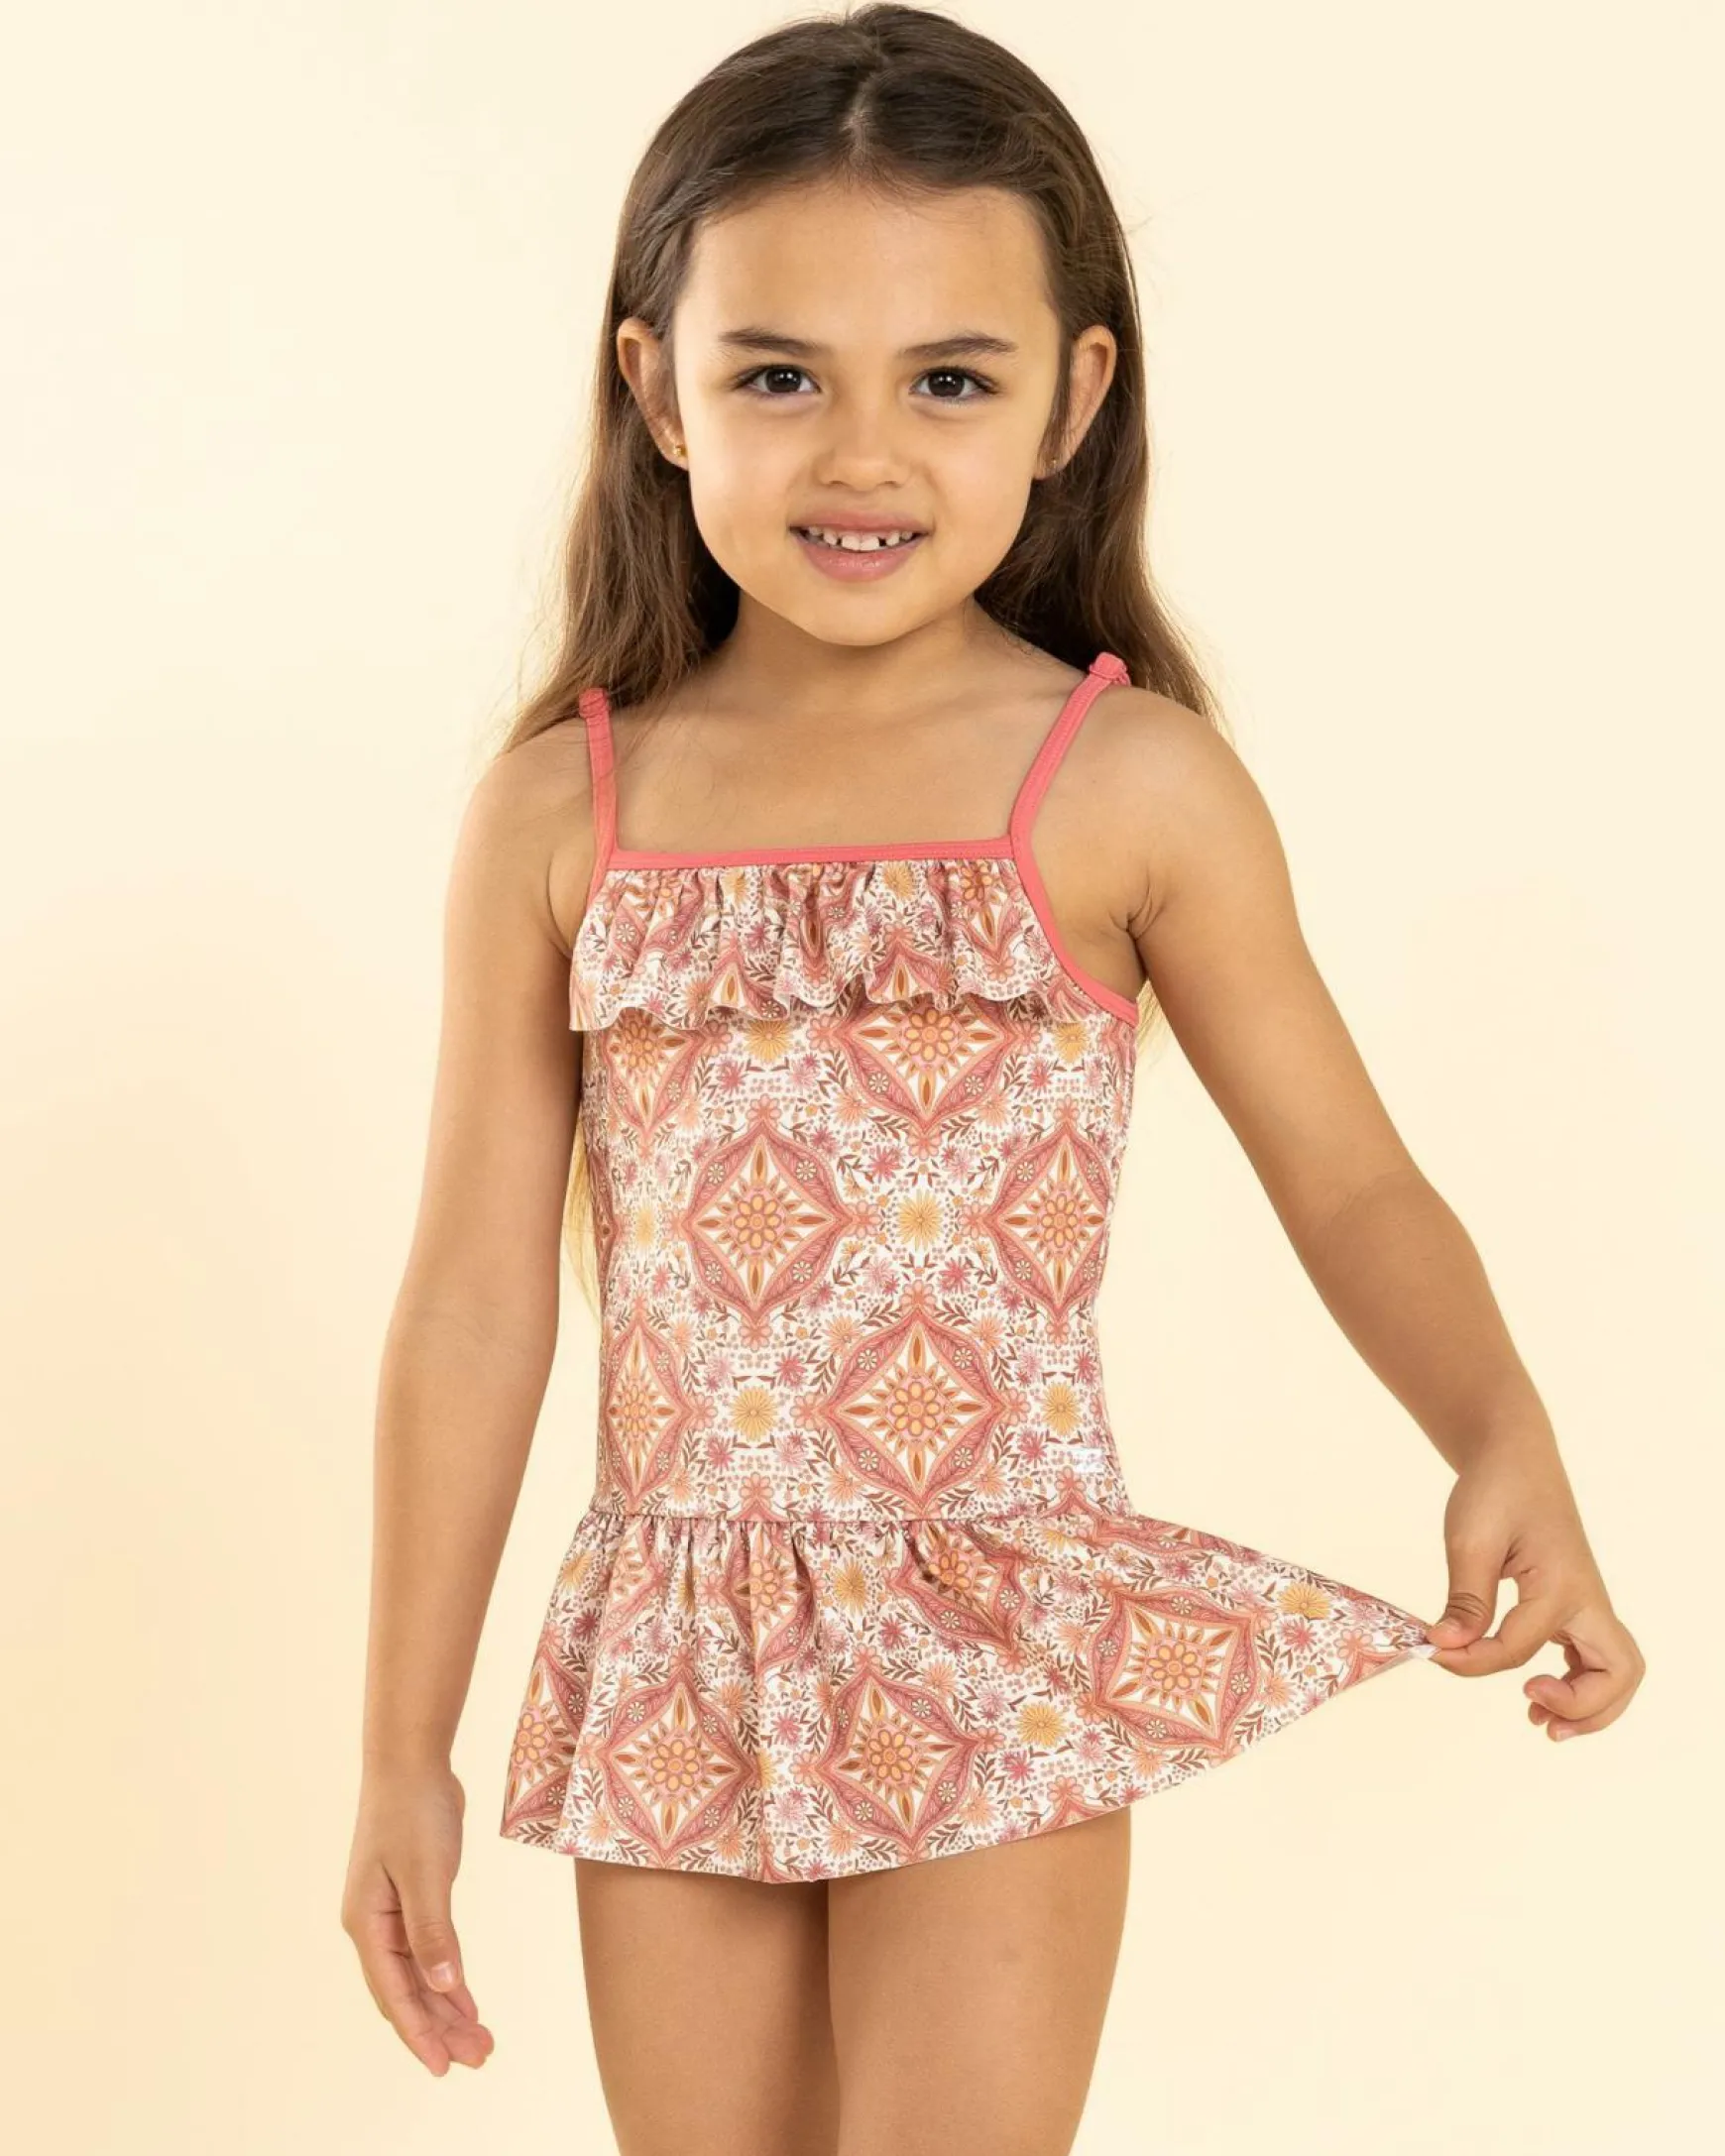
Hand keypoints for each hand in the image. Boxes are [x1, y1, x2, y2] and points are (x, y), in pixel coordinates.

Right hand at [341, 1761, 493, 2073]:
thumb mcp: (426, 1872)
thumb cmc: (413, 1811)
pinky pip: (429, 1953)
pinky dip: (449, 1978)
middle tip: (480, 2057)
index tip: (443, 2067)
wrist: (410, 1762)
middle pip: (406, 1992)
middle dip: (440, 2029)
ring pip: (419, 1976)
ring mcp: (390, 1914)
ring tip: (481, 2040)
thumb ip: (433, 1930)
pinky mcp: (411, 1900)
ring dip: (447, 2009)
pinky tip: (468, 2001)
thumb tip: (442, 1987)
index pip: (394, 1993)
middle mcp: (373, 1926)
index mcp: (367, 1924)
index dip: (419, 2033)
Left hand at [1424, 1436, 1643, 1740]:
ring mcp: (1586, 1604)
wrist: (1516, 1457)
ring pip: (1616, 1671)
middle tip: (1533, 1713)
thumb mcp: (1471, 1539)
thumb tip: (1446, 1646)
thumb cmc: (1496, 1490)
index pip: (1519, 1649)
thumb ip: (1466, 1598)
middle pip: (1615, 1673)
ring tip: (1541, 1719)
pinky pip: (1594, 1658)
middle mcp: (1586, 1600)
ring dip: (1589, 1706)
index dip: (1473, 1661)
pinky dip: (1579, 1685)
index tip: (1437, 1654)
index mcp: (1561, 1585)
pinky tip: (1539, 1691)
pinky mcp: (1574, 1606)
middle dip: (1582, 1708)